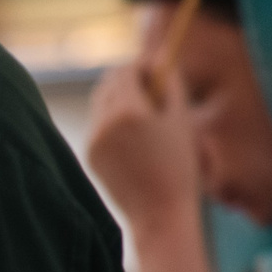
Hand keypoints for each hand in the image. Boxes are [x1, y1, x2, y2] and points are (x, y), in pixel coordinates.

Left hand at [87, 59, 199, 249]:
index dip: (140, 66)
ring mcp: (92, 140)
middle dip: (127, 81)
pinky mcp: (89, 156)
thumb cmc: (179, 165)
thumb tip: (161, 59)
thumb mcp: (181, 120)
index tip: (155, 69)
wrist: (159, 212)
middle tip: (151, 87)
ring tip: (147, 116)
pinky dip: (114, 123)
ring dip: (120, 101)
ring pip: (101, 106)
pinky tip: (136, 140)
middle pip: (107, 85)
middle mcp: (103, 123)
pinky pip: (99, 128)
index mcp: (128, 111)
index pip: (124, 71)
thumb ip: (170, 86)